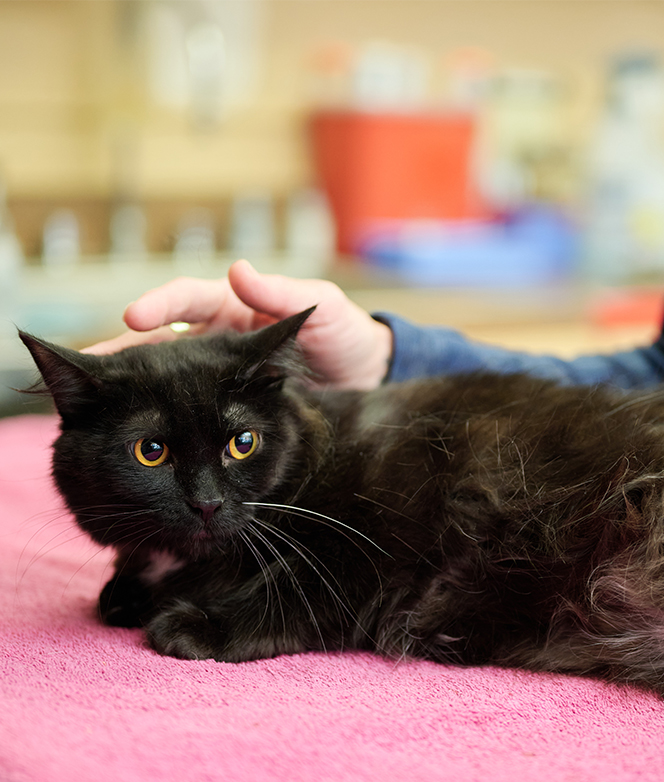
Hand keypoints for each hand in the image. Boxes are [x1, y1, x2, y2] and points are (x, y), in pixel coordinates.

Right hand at [83, 260, 393, 389]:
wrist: (365, 378)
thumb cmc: (344, 334)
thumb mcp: (322, 307)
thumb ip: (282, 293)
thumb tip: (239, 270)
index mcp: (235, 306)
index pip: (187, 299)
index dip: (160, 305)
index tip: (134, 315)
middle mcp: (218, 337)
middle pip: (162, 340)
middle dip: (125, 349)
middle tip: (92, 364)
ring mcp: (219, 372)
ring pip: (168, 375)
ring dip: (134, 384)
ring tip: (100, 401)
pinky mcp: (227, 402)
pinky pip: (190, 405)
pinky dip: (162, 413)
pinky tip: (139, 425)